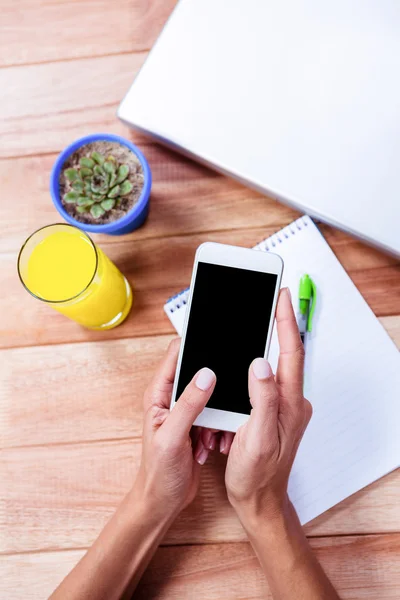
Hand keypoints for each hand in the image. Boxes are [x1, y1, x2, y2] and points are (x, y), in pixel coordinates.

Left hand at [135, 339, 217, 519]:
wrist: (164, 501)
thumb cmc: (159, 473)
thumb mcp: (173, 436)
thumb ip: (189, 404)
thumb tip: (206, 375)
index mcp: (159, 395)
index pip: (175, 355)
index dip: (193, 343)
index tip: (214, 336)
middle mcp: (171, 398)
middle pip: (197, 370)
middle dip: (213, 377)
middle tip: (226, 386)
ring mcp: (185, 410)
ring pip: (210, 392)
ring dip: (218, 407)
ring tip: (209, 431)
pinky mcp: (197, 423)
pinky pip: (216, 412)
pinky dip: (219, 423)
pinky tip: (211, 442)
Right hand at [225, 288, 311, 526]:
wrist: (258, 501)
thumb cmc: (256, 476)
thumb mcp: (257, 438)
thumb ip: (262, 399)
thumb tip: (261, 364)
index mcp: (290, 405)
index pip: (291, 354)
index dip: (285, 322)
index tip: (280, 297)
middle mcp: (291, 403)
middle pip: (286, 354)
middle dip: (278, 325)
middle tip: (270, 301)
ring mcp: (283, 407)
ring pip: (274, 368)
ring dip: (264, 346)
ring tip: (258, 323)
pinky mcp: (273, 412)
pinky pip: (265, 383)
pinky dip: (253, 370)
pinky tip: (243, 365)